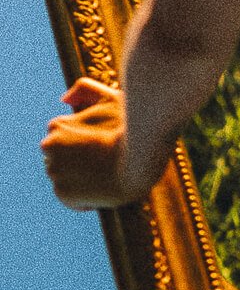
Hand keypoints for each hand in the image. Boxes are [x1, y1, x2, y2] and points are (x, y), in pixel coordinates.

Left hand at [40, 79, 147, 210]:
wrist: (140, 158)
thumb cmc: (130, 127)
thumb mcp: (111, 98)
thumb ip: (86, 89)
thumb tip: (64, 100)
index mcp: (57, 126)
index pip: (63, 141)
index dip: (84, 146)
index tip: (102, 148)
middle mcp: (49, 148)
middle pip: (61, 161)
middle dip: (79, 163)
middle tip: (105, 163)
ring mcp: (54, 171)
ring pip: (66, 180)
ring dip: (81, 181)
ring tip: (106, 176)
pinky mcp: (63, 193)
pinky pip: (72, 200)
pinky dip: (85, 199)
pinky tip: (104, 190)